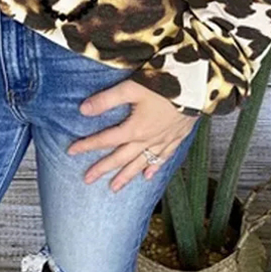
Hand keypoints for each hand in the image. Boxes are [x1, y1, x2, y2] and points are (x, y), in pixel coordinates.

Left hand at [67, 80, 200, 191]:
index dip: (88, 145)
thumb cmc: (166, 83)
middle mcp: (148, 139)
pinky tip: (147, 175)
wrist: (199, 86)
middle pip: (121, 157)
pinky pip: (164, 157)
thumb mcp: (132, 87)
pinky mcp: (178, 137)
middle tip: (87, 179)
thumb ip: (107, 100)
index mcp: (135, 128)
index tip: (71, 152)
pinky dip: (154, 167)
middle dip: (103, 168)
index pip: (106, 140)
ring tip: (113, 188)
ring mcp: (164, 140)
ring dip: (126, 176)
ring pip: (141, 163)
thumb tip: (83, 110)